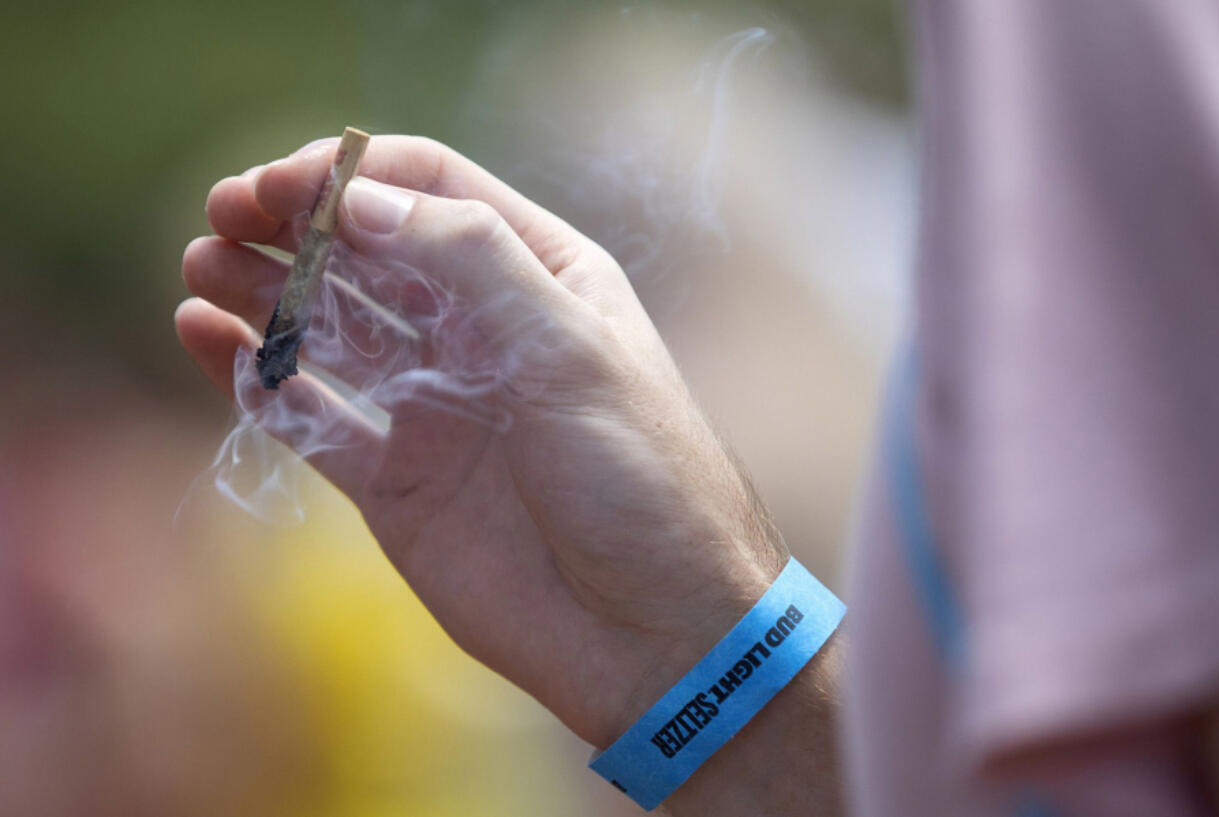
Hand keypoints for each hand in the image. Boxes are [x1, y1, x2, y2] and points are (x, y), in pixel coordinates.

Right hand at [179, 135, 790, 751]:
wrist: (652, 631)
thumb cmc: (640, 477)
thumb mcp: (572, 348)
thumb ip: (471, 261)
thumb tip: (361, 196)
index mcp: (541, 278)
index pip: (434, 190)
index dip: (354, 174)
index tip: (281, 183)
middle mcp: (483, 334)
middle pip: (372, 254)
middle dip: (298, 226)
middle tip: (224, 212)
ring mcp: (435, 408)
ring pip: (333, 330)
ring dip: (268, 293)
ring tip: (201, 265)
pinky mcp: (398, 482)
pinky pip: (313, 418)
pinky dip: (259, 380)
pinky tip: (209, 339)